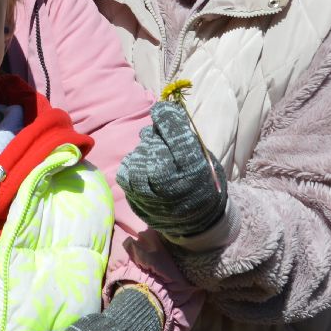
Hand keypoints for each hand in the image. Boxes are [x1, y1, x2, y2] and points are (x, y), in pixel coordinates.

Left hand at [116, 100, 226, 237]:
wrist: (198, 221)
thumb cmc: (202, 182)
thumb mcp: (203, 159)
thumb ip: (185, 138)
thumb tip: (162, 112)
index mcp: (194, 171)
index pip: (177, 139)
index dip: (167, 120)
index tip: (161, 108)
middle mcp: (173, 185)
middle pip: (155, 147)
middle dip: (154, 136)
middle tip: (156, 134)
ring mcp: (153, 196)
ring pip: (138, 159)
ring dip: (143, 149)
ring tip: (151, 151)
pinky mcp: (138, 203)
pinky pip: (126, 175)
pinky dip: (131, 164)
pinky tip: (140, 163)